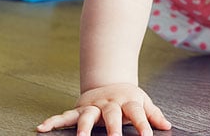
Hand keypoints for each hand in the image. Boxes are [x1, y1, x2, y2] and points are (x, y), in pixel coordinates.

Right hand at [37, 83, 170, 135]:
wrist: (108, 81)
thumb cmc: (127, 98)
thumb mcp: (143, 102)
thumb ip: (153, 114)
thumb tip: (167, 126)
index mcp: (128, 102)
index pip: (138, 113)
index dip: (143, 124)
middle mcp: (109, 104)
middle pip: (111, 115)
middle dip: (112, 128)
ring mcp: (93, 106)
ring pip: (86, 116)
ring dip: (83, 128)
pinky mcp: (79, 109)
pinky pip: (65, 116)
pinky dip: (53, 121)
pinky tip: (42, 128)